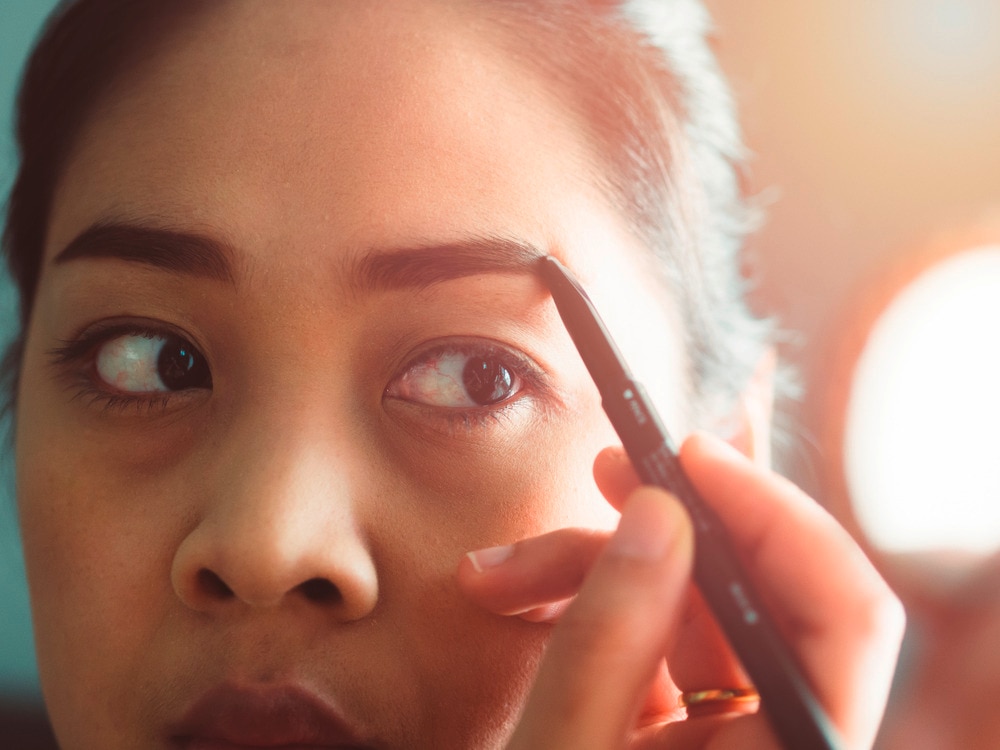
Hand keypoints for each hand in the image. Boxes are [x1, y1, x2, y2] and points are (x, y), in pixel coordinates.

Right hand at [457, 433, 903, 748]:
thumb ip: (612, 633)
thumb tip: (662, 513)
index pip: (843, 615)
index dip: (779, 517)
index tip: (688, 458)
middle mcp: (773, 745)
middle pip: (763, 592)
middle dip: (672, 524)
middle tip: (604, 472)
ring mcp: (726, 736)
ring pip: (695, 604)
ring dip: (595, 566)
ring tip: (499, 573)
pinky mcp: (678, 727)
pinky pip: (654, 634)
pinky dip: (587, 604)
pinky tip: (517, 598)